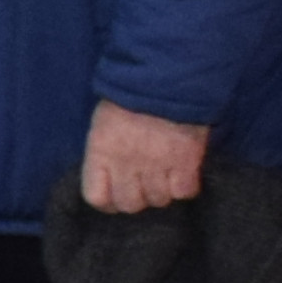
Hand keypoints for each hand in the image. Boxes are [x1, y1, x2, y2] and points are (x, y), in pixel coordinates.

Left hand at [80, 103, 209, 213]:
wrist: (168, 77)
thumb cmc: (131, 95)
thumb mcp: (104, 122)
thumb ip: (105, 152)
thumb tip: (111, 176)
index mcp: (101, 152)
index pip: (96, 197)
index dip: (109, 201)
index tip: (117, 194)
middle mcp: (125, 164)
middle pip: (130, 204)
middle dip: (138, 197)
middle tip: (146, 183)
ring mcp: (156, 166)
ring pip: (159, 200)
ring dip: (163, 191)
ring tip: (166, 175)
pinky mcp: (185, 163)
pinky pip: (184, 192)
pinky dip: (185, 186)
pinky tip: (183, 173)